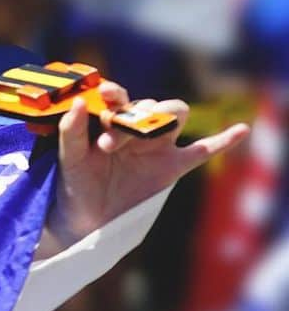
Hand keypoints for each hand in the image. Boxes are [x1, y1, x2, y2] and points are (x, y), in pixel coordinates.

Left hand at [47, 83, 248, 248]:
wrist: (87, 218)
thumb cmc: (76, 182)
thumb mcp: (70, 157)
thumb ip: (71, 130)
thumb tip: (79, 101)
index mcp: (112, 119)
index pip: (121, 96)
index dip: (116, 93)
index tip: (106, 96)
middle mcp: (137, 127)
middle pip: (150, 105)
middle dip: (132, 119)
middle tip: (107, 144)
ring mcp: (158, 146)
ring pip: (174, 117)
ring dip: (160, 122)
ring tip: (135, 141)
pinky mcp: (173, 166)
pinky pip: (203, 150)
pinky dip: (223, 140)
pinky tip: (241, 129)